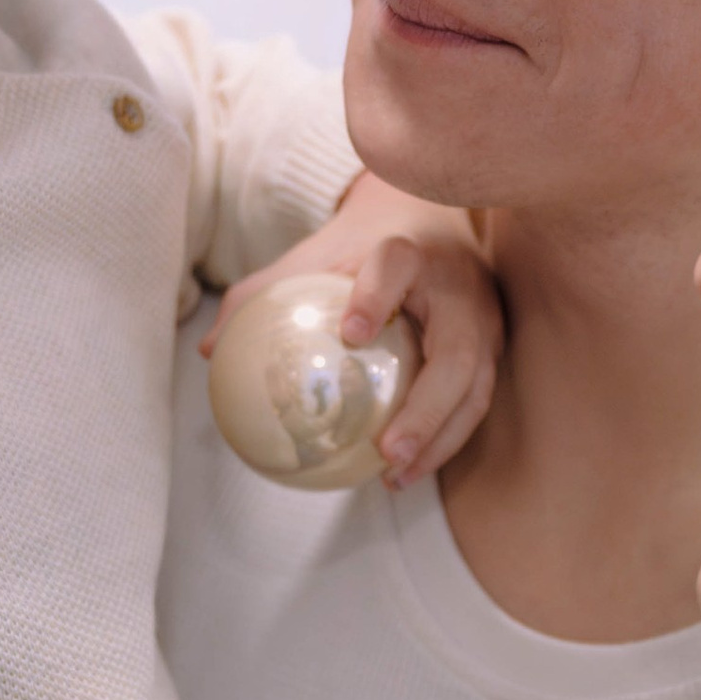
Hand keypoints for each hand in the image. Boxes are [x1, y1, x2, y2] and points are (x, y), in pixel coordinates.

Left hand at [199, 169, 501, 489]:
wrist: (428, 223)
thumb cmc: (359, 247)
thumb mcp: (311, 259)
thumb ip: (261, 297)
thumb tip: (206, 351)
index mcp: (409, 251)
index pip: (396, 265)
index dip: (377, 295)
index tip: (351, 333)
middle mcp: (458, 285)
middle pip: (459, 351)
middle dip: (428, 407)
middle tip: (387, 451)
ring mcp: (484, 319)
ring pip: (476, 387)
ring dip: (440, 437)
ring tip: (395, 476)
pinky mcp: (493, 347)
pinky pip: (474, 402)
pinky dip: (444, 439)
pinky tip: (405, 471)